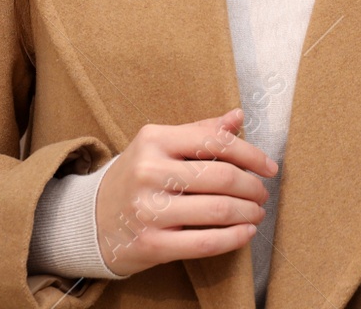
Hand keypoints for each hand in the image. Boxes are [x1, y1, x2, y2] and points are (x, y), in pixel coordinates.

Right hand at [93, 107, 273, 276]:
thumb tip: (238, 116)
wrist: (90, 219)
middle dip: (252, 187)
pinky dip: (234, 238)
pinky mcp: (151, 244)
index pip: (215, 141)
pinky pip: (205, 242)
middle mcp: (149, 172)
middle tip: (263, 193)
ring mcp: (149, 210)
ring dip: (248, 212)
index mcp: (154, 139)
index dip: (251, 155)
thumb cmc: (135, 177)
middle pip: (221, 177)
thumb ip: (199, 131)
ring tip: (257, 212)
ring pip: (217, 210)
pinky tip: (245, 232)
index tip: (269, 167)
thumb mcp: (159, 145)